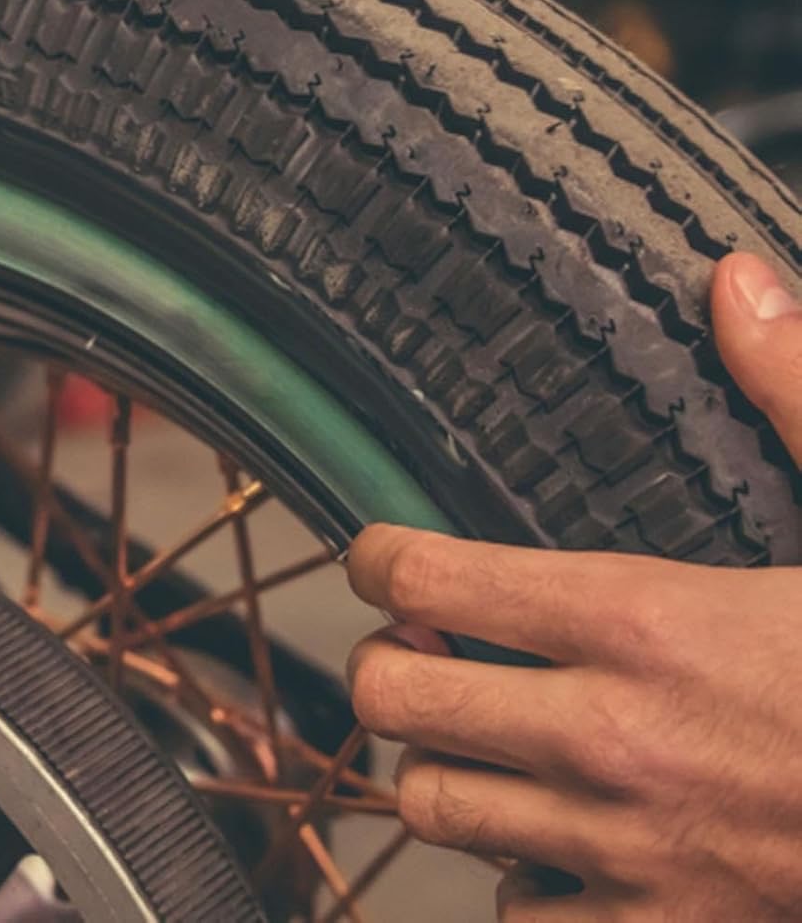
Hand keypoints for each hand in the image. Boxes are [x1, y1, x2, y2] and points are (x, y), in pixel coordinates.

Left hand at [345, 251, 801, 920]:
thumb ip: (790, 389)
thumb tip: (732, 278)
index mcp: (641, 616)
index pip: (424, 574)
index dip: (377, 557)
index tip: (382, 553)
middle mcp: (610, 732)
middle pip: (392, 696)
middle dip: (387, 663)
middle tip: (417, 647)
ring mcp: (628, 844)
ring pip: (429, 806)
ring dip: (436, 767)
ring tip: (468, 737)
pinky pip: (515, 915)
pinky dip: (516, 880)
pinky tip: (550, 839)